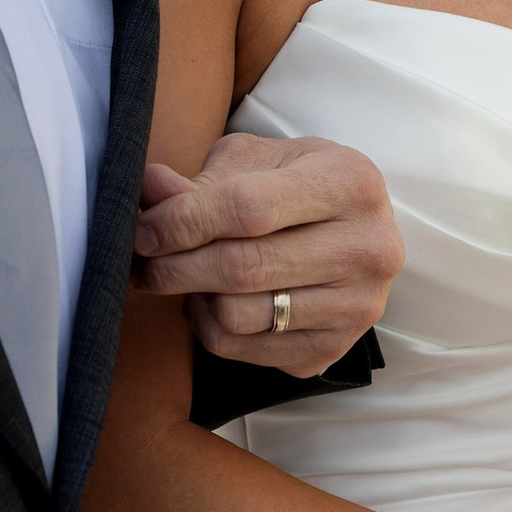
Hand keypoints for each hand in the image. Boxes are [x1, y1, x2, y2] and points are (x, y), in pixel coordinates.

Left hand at [133, 134, 404, 377]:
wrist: (350, 229)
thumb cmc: (295, 186)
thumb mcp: (254, 163)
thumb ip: (198, 181)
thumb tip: (147, 190)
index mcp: (351, 183)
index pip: (248, 208)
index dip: (184, 222)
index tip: (144, 230)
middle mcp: (368, 248)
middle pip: (242, 268)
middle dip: (175, 266)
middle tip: (144, 259)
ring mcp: (356, 306)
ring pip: (237, 315)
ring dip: (193, 297)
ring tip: (187, 274)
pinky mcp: (334, 348)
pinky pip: (242, 347)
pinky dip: (210, 325)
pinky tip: (213, 299)